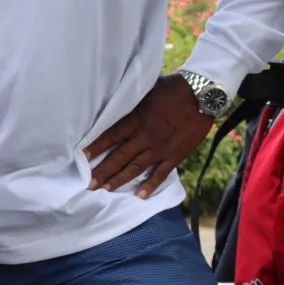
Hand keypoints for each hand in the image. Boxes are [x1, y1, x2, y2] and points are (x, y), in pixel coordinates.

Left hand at [83, 74, 215, 197]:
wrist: (202, 96)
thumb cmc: (172, 88)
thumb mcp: (146, 89)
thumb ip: (130, 99)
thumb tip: (112, 98)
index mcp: (136, 119)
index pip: (110, 136)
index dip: (95, 148)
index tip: (81, 158)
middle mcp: (145, 137)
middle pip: (119, 157)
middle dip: (102, 171)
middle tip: (88, 184)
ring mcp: (160, 148)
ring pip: (136, 168)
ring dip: (119, 179)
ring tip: (105, 189)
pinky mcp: (175, 155)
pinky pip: (160, 173)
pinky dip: (150, 185)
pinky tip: (140, 196)